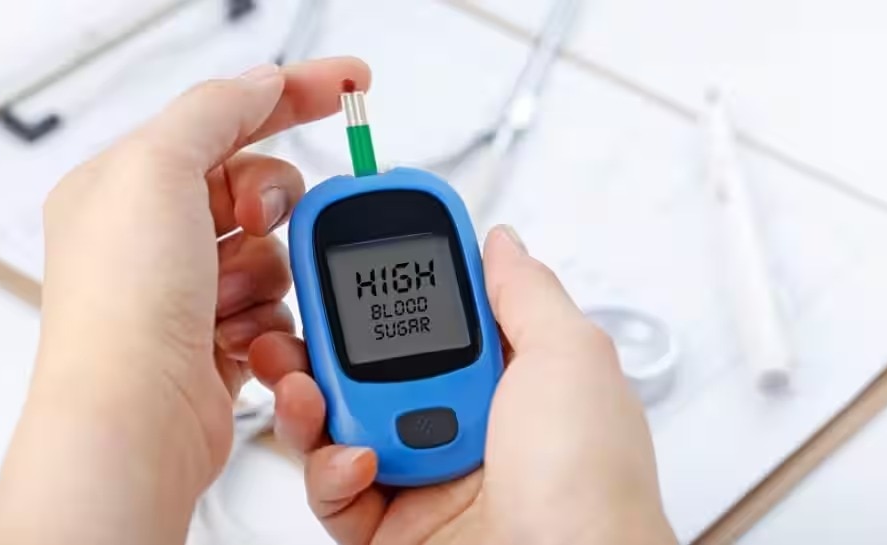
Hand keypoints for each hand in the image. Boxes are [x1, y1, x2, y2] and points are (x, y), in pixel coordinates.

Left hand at [0, 58, 369, 544]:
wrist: (137, 422)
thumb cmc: (124, 308)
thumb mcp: (158, 169)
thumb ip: (215, 111)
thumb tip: (261, 81)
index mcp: (128, 184)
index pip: (224, 117)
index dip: (291, 95)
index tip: (350, 86)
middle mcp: (155, 236)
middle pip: (256, 186)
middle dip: (271, 205)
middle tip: (255, 220)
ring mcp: (187, 290)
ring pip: (275, 251)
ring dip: (267, 274)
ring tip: (230, 301)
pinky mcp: (217, 337)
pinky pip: (277, 305)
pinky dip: (268, 319)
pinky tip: (238, 338)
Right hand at [250, 226, 676, 544]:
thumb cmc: (591, 487)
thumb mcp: (571, 359)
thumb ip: (525, 293)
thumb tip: (501, 243)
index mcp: (510, 377)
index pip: (438, 312)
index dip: (393, 279)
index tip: (351, 250)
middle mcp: (466, 422)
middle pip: (373, 365)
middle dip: (326, 339)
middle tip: (296, 321)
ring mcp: (426, 475)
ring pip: (340, 423)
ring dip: (311, 400)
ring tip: (305, 388)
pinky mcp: (391, 529)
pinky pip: (335, 488)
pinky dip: (331, 470)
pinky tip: (359, 461)